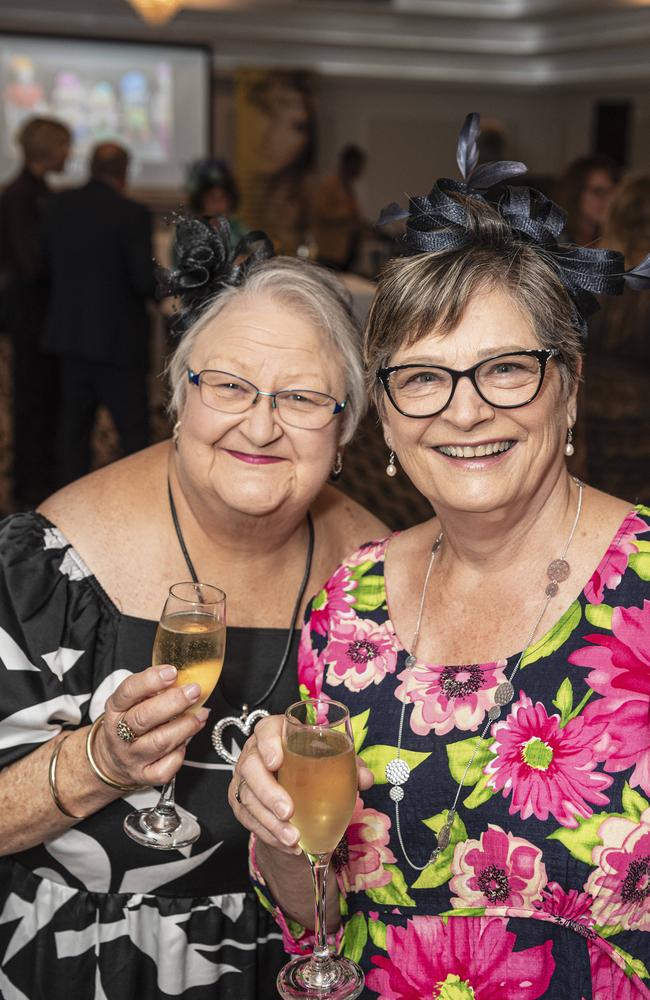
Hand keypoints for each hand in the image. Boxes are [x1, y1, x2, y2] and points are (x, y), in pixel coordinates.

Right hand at [94, 665, 209, 787]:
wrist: (112, 758)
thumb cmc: (129, 722)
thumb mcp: (132, 701)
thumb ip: (153, 689)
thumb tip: (185, 677)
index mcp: (116, 709)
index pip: (128, 691)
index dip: (150, 680)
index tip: (172, 672)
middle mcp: (120, 733)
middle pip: (144, 717)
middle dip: (173, 702)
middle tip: (194, 691)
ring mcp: (131, 756)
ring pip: (159, 742)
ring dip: (185, 726)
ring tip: (200, 714)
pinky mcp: (143, 775)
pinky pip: (165, 768)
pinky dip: (179, 754)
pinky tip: (185, 742)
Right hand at [229, 714, 373, 854]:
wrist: (297, 790)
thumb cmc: (314, 766)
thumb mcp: (334, 761)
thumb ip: (351, 766)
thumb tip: (365, 779)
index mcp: (277, 734)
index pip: (266, 729)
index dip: (268, 743)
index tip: (277, 760)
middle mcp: (255, 753)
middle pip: (251, 767)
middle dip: (268, 791)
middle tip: (288, 811)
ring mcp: (245, 779)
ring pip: (247, 798)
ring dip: (270, 821)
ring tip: (293, 838)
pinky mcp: (241, 804)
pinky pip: (249, 820)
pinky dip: (269, 835)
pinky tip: (288, 845)